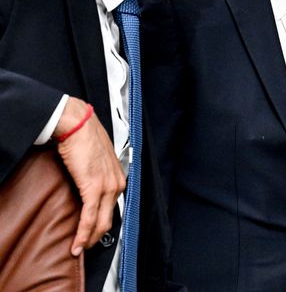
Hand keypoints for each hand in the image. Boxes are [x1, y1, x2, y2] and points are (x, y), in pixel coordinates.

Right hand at [54, 97, 125, 255]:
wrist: (78, 125)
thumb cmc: (85, 138)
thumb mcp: (97, 161)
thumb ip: (97, 175)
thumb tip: (89, 183)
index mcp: (119, 177)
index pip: (114, 208)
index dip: (103, 224)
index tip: (94, 234)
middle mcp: (118, 183)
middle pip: (110, 219)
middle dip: (96, 237)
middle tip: (85, 246)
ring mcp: (108, 187)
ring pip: (101, 222)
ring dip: (88, 239)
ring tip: (78, 248)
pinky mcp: (93, 188)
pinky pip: (89, 217)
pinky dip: (83, 233)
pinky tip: (76, 243)